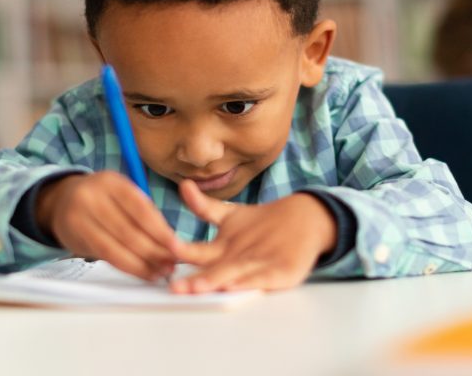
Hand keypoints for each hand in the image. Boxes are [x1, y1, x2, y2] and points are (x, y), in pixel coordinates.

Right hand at [36, 172, 179, 280]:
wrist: (62, 200)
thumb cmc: (103, 200)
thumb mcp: (122, 195)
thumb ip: (144, 212)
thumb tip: (171, 242)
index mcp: (112, 182)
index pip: (141, 208)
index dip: (160, 230)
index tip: (178, 246)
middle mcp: (93, 196)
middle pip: (129, 230)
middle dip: (154, 251)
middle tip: (172, 264)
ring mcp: (80, 216)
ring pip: (117, 247)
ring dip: (142, 264)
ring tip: (160, 272)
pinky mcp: (74, 235)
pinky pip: (105, 255)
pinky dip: (128, 267)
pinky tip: (143, 272)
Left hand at [171, 180, 335, 293]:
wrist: (306, 219)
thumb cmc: (263, 223)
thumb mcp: (231, 214)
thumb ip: (204, 206)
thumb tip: (183, 184)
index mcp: (223, 245)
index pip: (196, 251)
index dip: (181, 251)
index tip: (165, 248)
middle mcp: (237, 256)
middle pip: (213, 268)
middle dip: (194, 278)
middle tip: (174, 285)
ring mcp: (258, 264)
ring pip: (233, 275)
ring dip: (215, 281)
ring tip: (197, 287)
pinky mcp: (280, 272)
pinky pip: (261, 280)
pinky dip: (248, 283)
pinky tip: (235, 287)